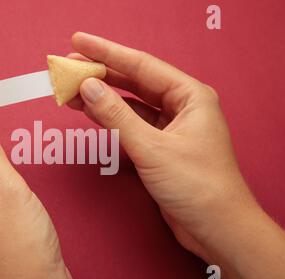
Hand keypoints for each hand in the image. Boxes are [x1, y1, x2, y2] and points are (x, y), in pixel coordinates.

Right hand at [68, 32, 284, 278]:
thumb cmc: (198, 187)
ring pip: (130, 104)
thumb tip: (88, 87)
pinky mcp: (161, 146)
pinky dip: (110, 119)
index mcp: (190, 96)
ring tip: (71, 90)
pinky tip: (91, 112)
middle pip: (134, 82)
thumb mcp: (151, 148)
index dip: (106, 52)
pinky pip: (131, 124)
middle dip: (101, 74)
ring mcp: (171, 127)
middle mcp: (182, 107)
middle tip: (69, 68)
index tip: (78, 42)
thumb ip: (117, 116)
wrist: (216, 228)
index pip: (141, 66)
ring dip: (102, 97)